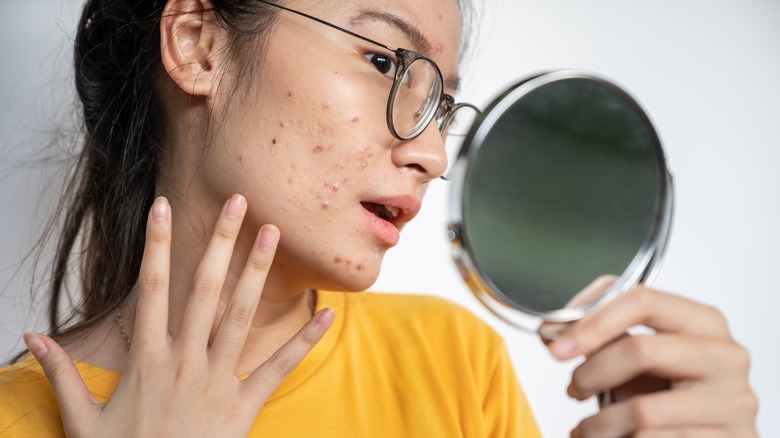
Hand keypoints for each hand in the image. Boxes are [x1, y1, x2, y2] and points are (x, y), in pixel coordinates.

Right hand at [23, 195, 333, 436]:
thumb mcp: (82, 421)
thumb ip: (61, 376)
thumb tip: (32, 336)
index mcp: (147, 361)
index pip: (151, 289)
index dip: (156, 245)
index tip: (162, 206)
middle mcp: (184, 362)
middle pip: (202, 290)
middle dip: (219, 243)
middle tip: (237, 202)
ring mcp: (216, 382)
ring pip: (239, 317)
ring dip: (256, 273)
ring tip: (273, 233)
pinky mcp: (243, 407)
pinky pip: (277, 369)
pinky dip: (302, 342)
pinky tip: (326, 315)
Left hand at [546, 286, 757, 436]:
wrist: (707, 437)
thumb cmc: (672, 396)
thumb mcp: (641, 360)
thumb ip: (604, 339)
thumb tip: (551, 334)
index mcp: (704, 323)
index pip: (643, 301)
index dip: (591, 321)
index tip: (557, 345)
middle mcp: (726, 357)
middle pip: (640, 350)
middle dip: (591, 372)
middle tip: (573, 388)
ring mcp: (733, 402)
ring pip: (642, 411)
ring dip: (598, 425)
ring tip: (587, 429)